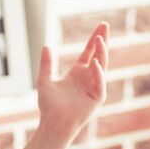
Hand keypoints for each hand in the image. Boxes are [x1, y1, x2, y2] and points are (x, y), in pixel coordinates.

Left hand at [37, 23, 107, 138]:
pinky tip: (95, 64)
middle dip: (102, 40)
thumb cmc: (49, 105)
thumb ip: (46, 64)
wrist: (53, 124)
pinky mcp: (97, 98)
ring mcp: (94, 86)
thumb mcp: (45, 80)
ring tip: (99, 39)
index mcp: (78, 72)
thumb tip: (46, 46)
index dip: (95, 39)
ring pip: (101, 66)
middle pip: (99, 54)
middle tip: (105, 25)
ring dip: (101, 53)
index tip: (101, 25)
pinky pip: (100, 83)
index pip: (89, 51)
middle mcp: (88, 77)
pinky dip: (98, 74)